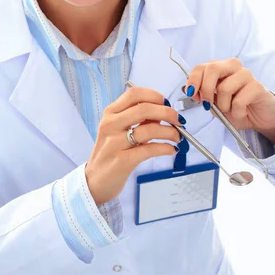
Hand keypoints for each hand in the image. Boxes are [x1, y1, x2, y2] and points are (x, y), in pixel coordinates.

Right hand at [85, 87, 183, 204]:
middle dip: (167, 112)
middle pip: (144, 108)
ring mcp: (114, 142)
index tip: (167, 103)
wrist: (95, 181)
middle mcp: (110, 124)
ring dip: (170, 132)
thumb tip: (163, 113)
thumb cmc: (111, 153)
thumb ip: (139, 120)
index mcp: (111, 113)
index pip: (134, 94)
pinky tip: (172, 149)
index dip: (154, 95)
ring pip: (149, 129)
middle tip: (179, 120)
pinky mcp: (122, 161)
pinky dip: (165, 148)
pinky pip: (149, 149)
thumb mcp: (120, 130)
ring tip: (177, 137)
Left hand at [185, 58, 274, 146]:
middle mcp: (232, 67)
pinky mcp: (257, 86)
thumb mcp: (214, 103)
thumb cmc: (236, 107)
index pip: (201, 67)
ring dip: (223, 106)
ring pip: (225, 87)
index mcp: (219, 68)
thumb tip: (190, 91)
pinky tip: (241, 113)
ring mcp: (246, 75)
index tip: (191, 94)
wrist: (259, 117)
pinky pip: (239, 101)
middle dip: (206, 90)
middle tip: (208, 105)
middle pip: (213, 69)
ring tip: (229, 110)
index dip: (193, 81)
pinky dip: (236, 112)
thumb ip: (202, 95)